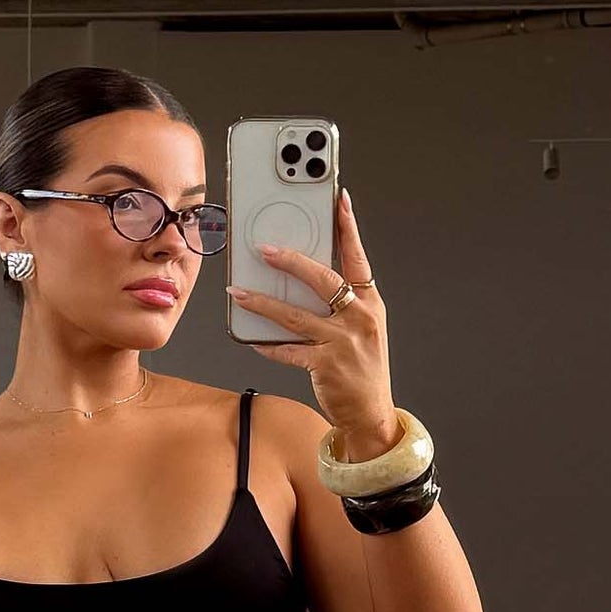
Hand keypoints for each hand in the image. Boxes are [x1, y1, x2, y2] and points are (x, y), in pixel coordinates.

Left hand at [225, 190, 396, 457]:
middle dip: (291, 261)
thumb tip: (302, 278)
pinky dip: (268, 345)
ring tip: (238, 292)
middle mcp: (359, 317)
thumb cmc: (363, 368)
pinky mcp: (326, 365)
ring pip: (295, 315)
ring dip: (262, 302)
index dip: (348, 226)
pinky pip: (289, 350)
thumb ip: (341, 303)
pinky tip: (252, 339)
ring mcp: (343, 342)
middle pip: (322, 279)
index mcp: (370, 302)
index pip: (357, 256)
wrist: (372, 413)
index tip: (339, 199)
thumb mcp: (362, 328)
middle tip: (265, 249)